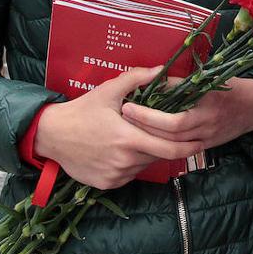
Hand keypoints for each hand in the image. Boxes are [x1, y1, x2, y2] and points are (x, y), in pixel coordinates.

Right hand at [34, 67, 202, 189]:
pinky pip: (129, 174)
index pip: (169, 148)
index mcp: (129, 139)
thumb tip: (162, 69)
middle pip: (158, 156)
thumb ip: (137, 78)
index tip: (201, 142)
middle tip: (177, 138)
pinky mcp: (107, 184)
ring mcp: (115, 175)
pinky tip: (123, 150)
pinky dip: (132, 164)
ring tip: (139, 138)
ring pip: (143, 165)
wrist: (51, 135)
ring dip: (147, 154)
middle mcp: (125, 161)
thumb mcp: (109, 90)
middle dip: (167, 146)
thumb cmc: (82, 110)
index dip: (188, 147)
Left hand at [120, 76, 252, 152]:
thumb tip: (155, 81)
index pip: (174, 120)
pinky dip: (163, 145)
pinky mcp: (206, 147)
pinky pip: (181, 150)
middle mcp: (207, 127)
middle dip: (144, 127)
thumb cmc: (233, 88)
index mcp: (208, 107)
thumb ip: (184, 83)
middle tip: (123, 116)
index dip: (149, 115)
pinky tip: (148, 139)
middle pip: (169, 136)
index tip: (129, 104)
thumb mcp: (211, 79)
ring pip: (173, 146)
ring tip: (130, 127)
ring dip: (150, 137)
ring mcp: (207, 139)